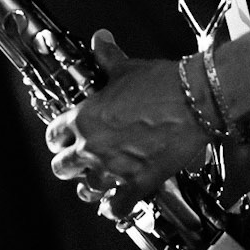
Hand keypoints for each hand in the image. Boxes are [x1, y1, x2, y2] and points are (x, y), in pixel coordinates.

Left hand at [45, 29, 209, 214]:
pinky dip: (115, 208)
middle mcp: (94, 146)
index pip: (54, 136)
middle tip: (77, 158)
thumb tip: (100, 42)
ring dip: (89, 187)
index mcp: (85, 118)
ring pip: (86, 190)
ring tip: (94, 183)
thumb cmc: (163, 85)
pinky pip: (117, 208)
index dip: (58, 136)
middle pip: (62, 167)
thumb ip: (108, 59)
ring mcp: (114, 168)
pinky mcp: (139, 183)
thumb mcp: (128, 68)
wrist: (195, 101)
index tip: (65, 136)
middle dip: (68, 163)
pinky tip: (115, 204)